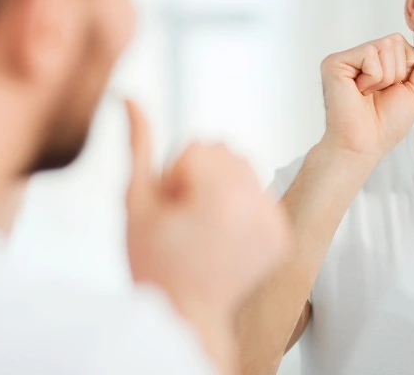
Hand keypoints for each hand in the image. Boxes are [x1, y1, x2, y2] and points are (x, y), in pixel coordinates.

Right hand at [124, 100, 290, 329]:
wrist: (186, 315)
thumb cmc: (154, 265)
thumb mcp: (136, 202)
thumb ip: (138, 145)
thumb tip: (131, 98)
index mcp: (221, 196)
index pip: (199, 146)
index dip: (175, 174)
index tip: (172, 208)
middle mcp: (255, 206)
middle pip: (226, 151)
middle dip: (201, 175)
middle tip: (186, 217)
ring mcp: (274, 222)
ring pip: (245, 169)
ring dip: (222, 186)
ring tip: (204, 226)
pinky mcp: (282, 235)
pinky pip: (261, 193)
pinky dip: (242, 206)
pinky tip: (223, 236)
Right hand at [319, 33, 413, 162]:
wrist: (365, 145)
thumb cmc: (386, 124)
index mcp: (374, 60)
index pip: (402, 43)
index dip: (406, 69)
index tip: (390, 91)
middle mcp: (358, 56)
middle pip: (394, 41)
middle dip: (396, 72)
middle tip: (378, 94)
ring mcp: (345, 58)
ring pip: (384, 46)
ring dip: (385, 78)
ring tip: (368, 94)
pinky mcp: (334, 62)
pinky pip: (369, 54)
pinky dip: (372, 79)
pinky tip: (358, 92)